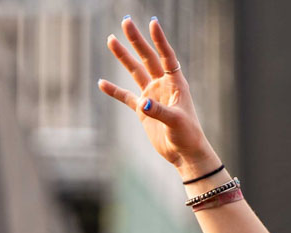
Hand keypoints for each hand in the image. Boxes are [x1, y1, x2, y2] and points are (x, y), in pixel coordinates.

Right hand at [98, 17, 220, 179]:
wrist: (184, 154)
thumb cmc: (188, 136)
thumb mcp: (176, 122)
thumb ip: (159, 111)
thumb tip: (143, 103)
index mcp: (176, 83)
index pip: (167, 57)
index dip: (160, 40)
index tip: (152, 23)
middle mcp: (163, 86)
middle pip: (148, 58)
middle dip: (136, 40)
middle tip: (125, 21)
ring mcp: (152, 96)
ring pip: (135, 72)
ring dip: (123, 57)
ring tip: (111, 40)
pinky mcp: (143, 111)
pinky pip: (126, 97)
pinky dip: (114, 91)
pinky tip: (102, 83)